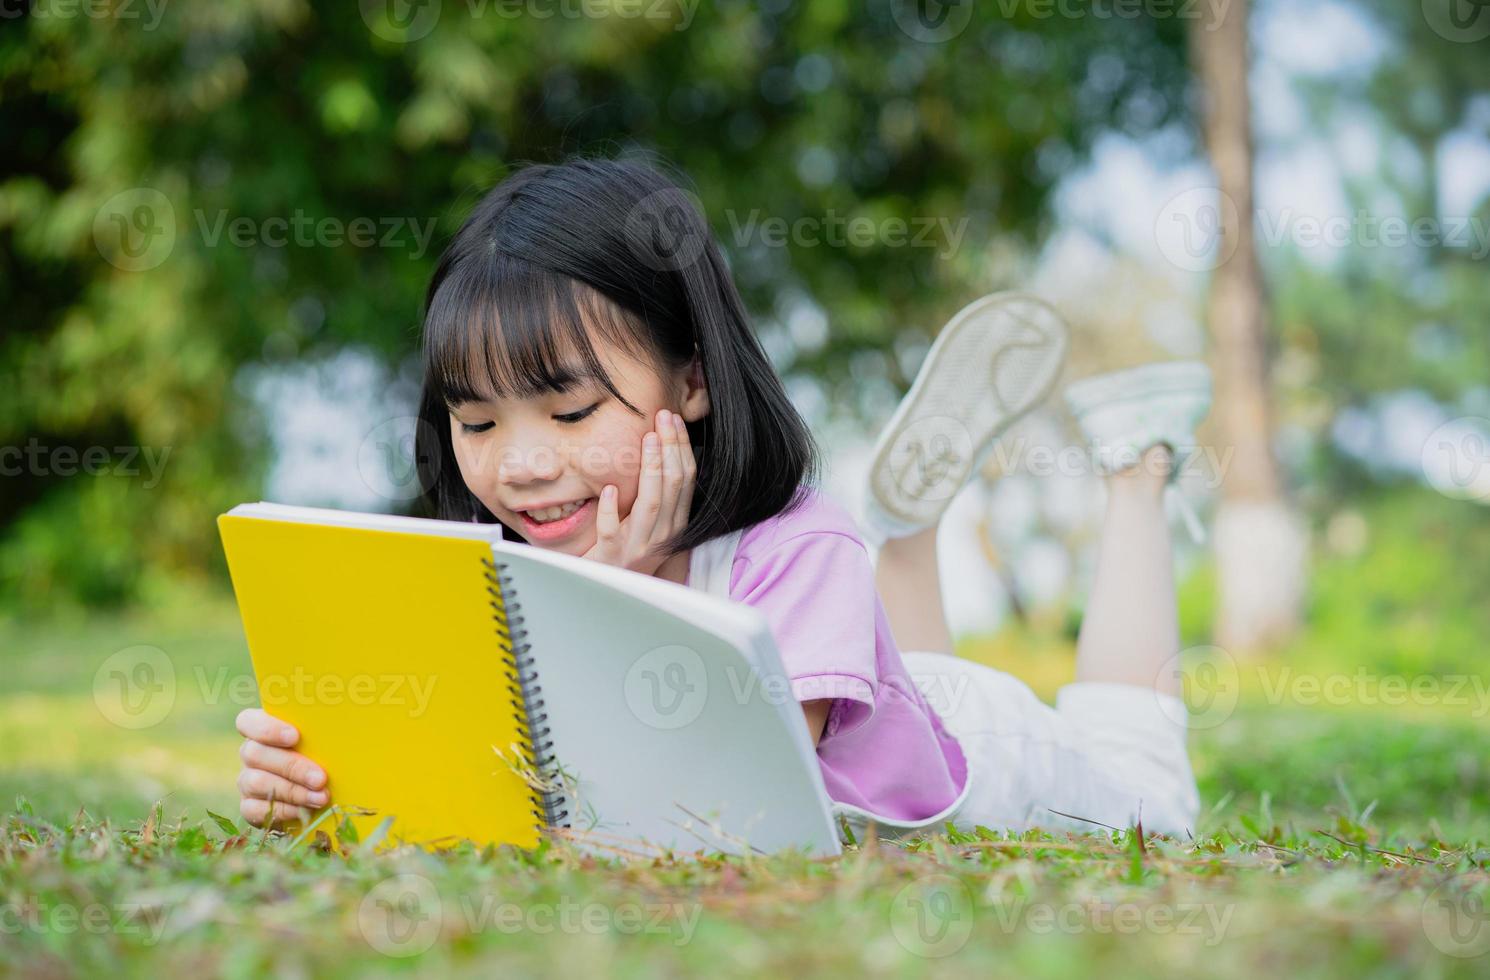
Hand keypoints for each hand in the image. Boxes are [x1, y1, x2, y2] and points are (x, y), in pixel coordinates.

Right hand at [235, 708, 329, 826]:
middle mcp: (251, 752)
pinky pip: (255, 810)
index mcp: (263, 728)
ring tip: (321, 798)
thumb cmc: (329, 753)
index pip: (248, 721)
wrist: (322, 792)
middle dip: (292, 767)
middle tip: (320, 778)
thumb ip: (330, 728)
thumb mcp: (329, 738)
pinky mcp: (249, 806)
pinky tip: (304, 812)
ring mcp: (247, 780)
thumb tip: (356, 716)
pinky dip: (283, 811)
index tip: (295, 736)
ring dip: (292, 791)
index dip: (267, 728)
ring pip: (256, 782)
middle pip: (255, 754)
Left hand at [584, 408, 695, 576]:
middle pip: (673, 485)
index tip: (672, 419)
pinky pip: (613, 531)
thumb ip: (658, 493)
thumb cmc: (626, 548)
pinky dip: (612, 510)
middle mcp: (662, 535)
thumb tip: (660, 448)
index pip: (686, 480)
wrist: (606, 589)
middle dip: (670, 447)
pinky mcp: (612, 557)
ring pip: (650, 504)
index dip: (682, 447)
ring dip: (650, 469)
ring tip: (646, 440)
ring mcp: (638, 547)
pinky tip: (610, 489)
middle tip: (662, 417)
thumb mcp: (650, 522)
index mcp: (675, 524)